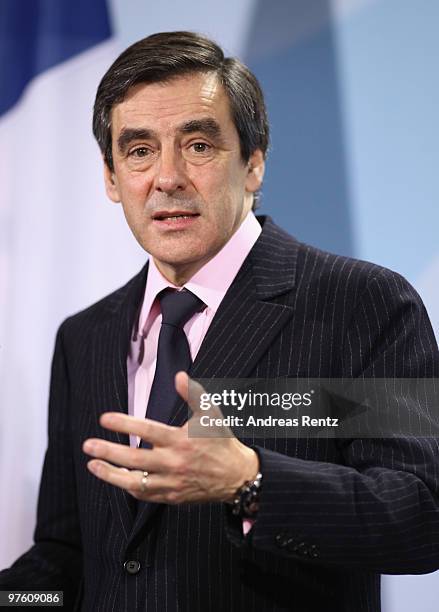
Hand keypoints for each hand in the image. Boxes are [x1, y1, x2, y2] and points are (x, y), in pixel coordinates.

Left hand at [82, 372, 258, 503]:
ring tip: (92, 465)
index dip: (123, 424)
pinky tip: (115, 478)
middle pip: (134, 459)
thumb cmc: (222, 441)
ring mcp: (171, 483)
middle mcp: (174, 463)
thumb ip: (193, 394)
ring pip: (134, 482)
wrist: (237, 476)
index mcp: (180, 441)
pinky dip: (128, 487)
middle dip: (108, 452)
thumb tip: (178, 376)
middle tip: (88, 445)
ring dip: (110, 475)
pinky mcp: (172, 497)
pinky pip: (144, 495)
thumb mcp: (211, 414)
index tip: (104, 418)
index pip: (146, 431)